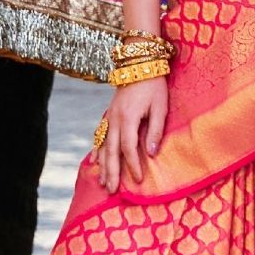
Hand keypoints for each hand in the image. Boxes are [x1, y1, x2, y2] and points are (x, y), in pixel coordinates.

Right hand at [92, 77, 167, 191]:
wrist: (139, 64)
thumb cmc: (154, 86)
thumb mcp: (160, 107)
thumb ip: (155, 130)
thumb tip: (151, 153)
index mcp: (128, 118)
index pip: (128, 148)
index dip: (133, 165)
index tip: (138, 180)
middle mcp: (114, 119)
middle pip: (111, 151)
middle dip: (112, 172)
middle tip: (112, 190)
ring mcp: (109, 117)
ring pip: (103, 146)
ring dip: (103, 165)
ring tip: (103, 182)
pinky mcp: (109, 114)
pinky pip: (100, 135)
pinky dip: (96, 150)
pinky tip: (94, 161)